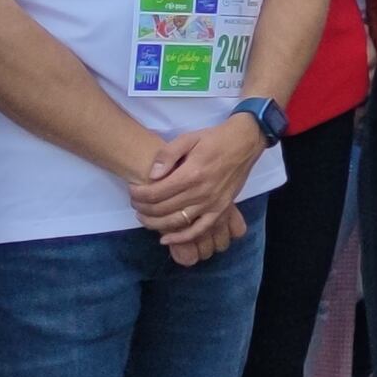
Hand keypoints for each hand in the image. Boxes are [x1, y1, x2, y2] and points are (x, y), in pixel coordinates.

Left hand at [136, 119, 262, 260]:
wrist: (244, 143)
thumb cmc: (214, 139)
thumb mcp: (188, 138)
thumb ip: (168, 154)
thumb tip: (152, 175)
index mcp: (191, 173)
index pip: (155, 192)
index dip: (138, 194)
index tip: (132, 190)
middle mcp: (201, 192)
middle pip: (162, 209)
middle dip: (142, 208)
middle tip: (135, 203)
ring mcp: (211, 204)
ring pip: (176, 222)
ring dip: (155, 223)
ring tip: (144, 217)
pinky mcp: (220, 210)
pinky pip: (199, 230)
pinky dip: (181, 238)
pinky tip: (165, 239)